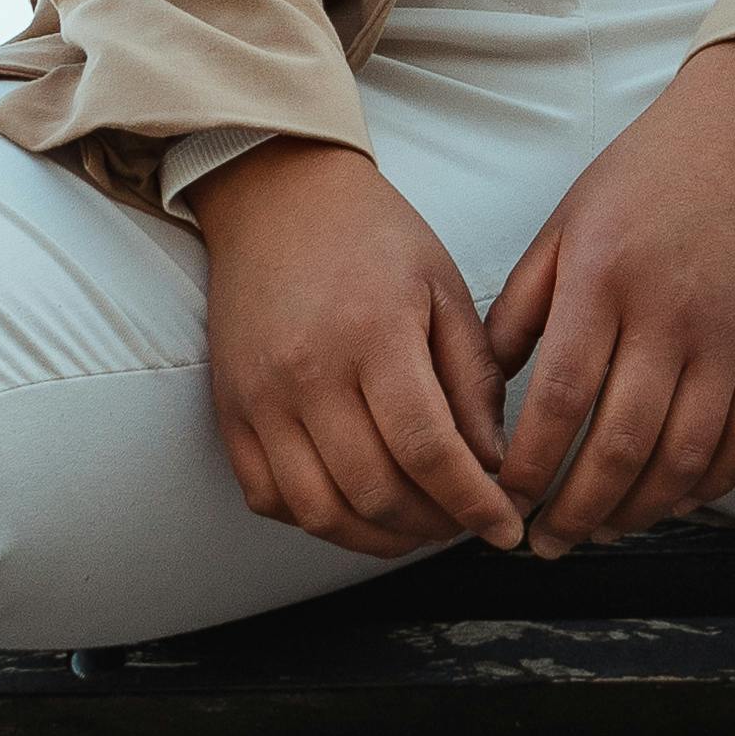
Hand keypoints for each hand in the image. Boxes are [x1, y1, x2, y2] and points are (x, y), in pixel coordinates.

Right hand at [192, 142, 522, 558]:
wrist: (277, 196)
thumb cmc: (373, 237)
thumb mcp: (445, 288)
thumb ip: (473, 380)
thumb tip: (491, 465)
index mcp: (374, 334)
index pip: (428, 450)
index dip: (474, 504)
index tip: (505, 528)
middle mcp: (308, 373)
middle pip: (376, 492)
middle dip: (435, 526)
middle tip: (467, 521)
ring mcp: (260, 397)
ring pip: (320, 512)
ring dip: (378, 539)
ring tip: (418, 526)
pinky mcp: (229, 410)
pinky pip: (267, 498)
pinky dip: (317, 521)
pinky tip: (356, 507)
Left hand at [484, 36, 734, 555]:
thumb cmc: (646, 174)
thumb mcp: (565, 224)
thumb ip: (522, 306)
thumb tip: (485, 391)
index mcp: (604, 280)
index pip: (561, 399)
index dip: (530, 466)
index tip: (504, 501)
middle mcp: (669, 314)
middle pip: (621, 443)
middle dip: (575, 509)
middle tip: (546, 542)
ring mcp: (731, 334)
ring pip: (685, 455)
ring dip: (638, 510)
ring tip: (602, 529)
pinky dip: (713, 484)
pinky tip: (674, 501)